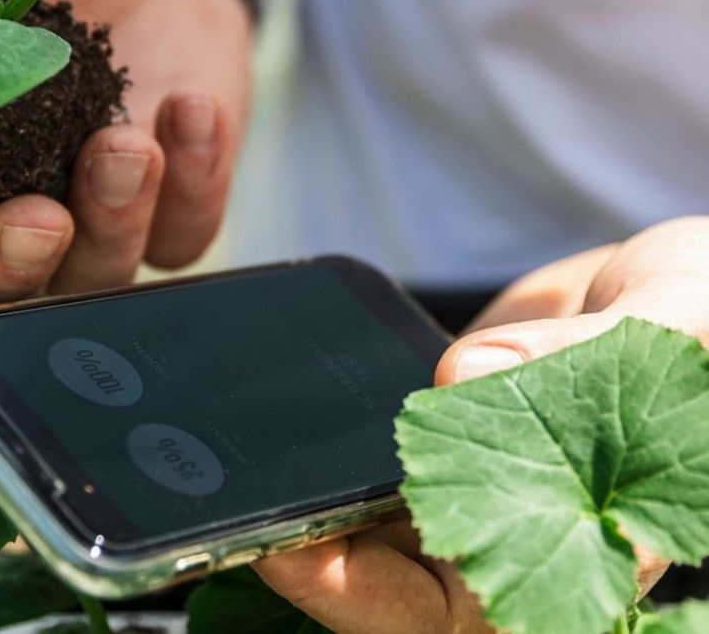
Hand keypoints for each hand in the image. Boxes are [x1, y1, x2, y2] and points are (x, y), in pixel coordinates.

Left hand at [256, 217, 708, 632]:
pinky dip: (318, 431)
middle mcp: (513, 534)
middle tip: (230, 500)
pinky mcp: (435, 431)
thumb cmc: (707, 319)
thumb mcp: (686, 324)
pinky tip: (273, 403)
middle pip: (387, 580)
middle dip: (304, 549)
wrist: (678, 288)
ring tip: (228, 453)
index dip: (365, 599)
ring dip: (299, 492)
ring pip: (365, 515)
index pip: (456, 616)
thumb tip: (463, 373)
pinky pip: (364, 445)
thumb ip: (588, 354)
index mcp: (583, 554)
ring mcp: (467, 484)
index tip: (293, 547)